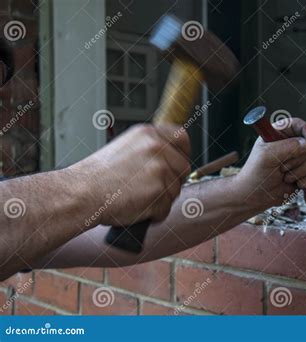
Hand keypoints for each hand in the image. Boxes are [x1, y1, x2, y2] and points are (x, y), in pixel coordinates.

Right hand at [70, 124, 190, 226]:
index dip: (181, 153)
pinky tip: (135, 208)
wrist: (80, 193)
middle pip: (183, 168)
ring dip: (160, 199)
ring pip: (175, 190)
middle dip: (172, 181)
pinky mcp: (158, 191)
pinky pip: (165, 209)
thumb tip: (171, 158)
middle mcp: (157, 147)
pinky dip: (153, 214)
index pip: (182, 138)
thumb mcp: (126, 148)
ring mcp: (159, 169)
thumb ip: (150, 149)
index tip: (177, 163)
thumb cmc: (97, 176)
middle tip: (150, 188)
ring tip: (136, 197)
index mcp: (148, 133)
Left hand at [236, 118, 305, 207]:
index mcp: (277, 134)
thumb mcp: (266, 156)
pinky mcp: (304, 173)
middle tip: (280, 167)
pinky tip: (294, 184)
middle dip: (296, 160)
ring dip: (299, 172)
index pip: (297, 124)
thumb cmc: (255, 174)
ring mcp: (298, 159)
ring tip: (284, 177)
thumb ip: (287, 147)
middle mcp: (289, 144)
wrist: (255, 197)